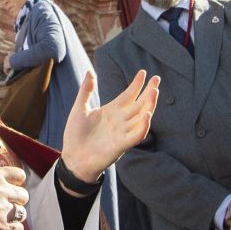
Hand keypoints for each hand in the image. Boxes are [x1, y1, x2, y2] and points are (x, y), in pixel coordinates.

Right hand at [0, 166, 29, 229]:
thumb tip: (9, 191)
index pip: (19, 175)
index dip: (18, 184)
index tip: (15, 190)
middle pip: (23, 195)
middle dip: (17, 203)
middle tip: (6, 209)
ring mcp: (1, 209)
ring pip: (22, 213)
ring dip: (13, 218)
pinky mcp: (1, 227)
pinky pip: (18, 229)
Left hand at [60, 67, 159, 182]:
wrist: (73, 158)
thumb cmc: (76, 135)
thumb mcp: (80, 108)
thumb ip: (86, 91)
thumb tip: (90, 71)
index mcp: (112, 111)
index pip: (129, 95)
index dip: (136, 84)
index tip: (143, 72)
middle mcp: (120, 120)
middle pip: (139, 104)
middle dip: (149, 92)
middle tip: (157, 79)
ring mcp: (122, 132)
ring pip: (141, 117)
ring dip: (149, 105)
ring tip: (154, 92)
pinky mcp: (121, 145)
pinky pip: (136, 135)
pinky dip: (143, 126)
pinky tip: (147, 114)